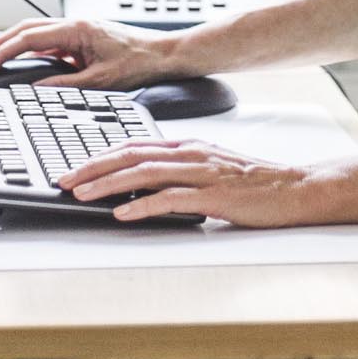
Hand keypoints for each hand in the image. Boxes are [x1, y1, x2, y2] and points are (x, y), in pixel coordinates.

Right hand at [0, 17, 184, 90]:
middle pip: (27, 29)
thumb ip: (64, 85)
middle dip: (0, 44)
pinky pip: (51, 41)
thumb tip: (35, 90)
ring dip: (14, 45)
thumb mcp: (100, 82)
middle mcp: (75, 25)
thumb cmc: (140, 62)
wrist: (164, 54)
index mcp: (77, 30)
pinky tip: (23, 61)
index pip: (29, 37)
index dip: (3, 51)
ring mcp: (78, 30)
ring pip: (37, 32)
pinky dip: (32, 49)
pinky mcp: (83, 38)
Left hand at [57, 138, 310, 227]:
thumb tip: (140, 182)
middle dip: (92, 166)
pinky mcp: (213, 195)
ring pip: (143, 173)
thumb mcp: (210, 167)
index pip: (134, 145)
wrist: (294, 188)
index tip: (74, 166)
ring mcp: (201, 173)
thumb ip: (178, 170)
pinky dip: (142, 205)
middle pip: (131, 155)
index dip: (100, 155)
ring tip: (81, 194)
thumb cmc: (253, 182)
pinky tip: (122, 213)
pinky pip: (170, 199)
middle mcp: (190, 154)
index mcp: (187, 146)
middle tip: (64, 178)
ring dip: (108, 184)